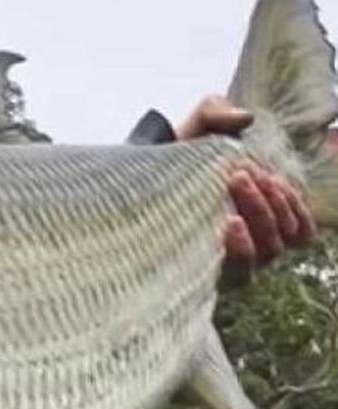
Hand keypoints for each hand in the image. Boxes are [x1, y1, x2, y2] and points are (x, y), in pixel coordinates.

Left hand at [177, 95, 315, 282]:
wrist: (128, 185)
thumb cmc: (171, 162)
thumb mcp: (193, 129)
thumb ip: (216, 113)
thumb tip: (244, 119)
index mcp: (260, 215)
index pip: (299, 225)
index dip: (293, 204)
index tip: (267, 176)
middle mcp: (252, 243)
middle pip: (284, 234)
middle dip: (269, 201)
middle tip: (241, 175)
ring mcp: (232, 262)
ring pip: (270, 251)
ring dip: (260, 216)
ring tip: (234, 187)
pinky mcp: (208, 276)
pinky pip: (243, 272)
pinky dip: (243, 248)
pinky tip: (228, 224)